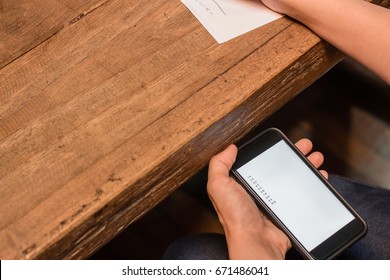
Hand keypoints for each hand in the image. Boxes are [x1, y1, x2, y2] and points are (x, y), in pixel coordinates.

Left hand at [207, 138, 326, 258]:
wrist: (256, 242)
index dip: (272, 150)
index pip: (259, 160)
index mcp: (242, 183)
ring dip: (306, 166)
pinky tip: (320, 176)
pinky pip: (303, 194)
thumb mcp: (219, 186)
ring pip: (294, 178)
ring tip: (317, 158)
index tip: (284, 140)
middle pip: (280, 167)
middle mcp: (259, 191)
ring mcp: (275, 200)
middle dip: (294, 154)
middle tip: (306, 145)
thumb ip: (219, 165)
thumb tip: (230, 148)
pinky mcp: (287, 210)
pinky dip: (312, 184)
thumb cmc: (236, 217)